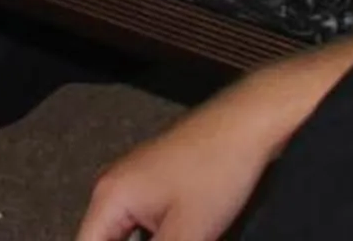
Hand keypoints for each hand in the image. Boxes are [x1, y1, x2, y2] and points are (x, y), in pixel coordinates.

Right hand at [74, 88, 293, 240]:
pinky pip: (143, 224)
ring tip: (180, 235)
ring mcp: (135, 182)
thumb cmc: (219, 165)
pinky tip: (180, 236)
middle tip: (171, 240)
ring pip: (125, 234)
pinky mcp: (156, 183)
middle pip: (104, 239)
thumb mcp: (188, 234)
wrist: (248, 124)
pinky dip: (154, 237)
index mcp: (110, 196)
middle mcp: (115, 186)